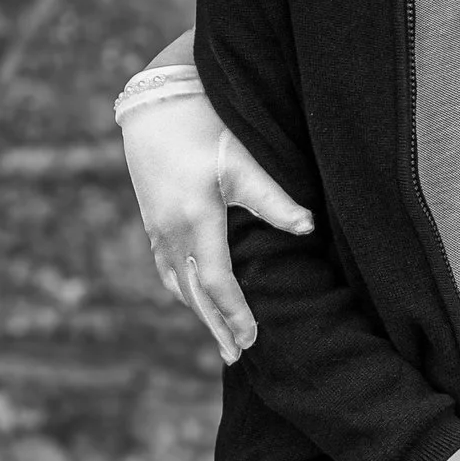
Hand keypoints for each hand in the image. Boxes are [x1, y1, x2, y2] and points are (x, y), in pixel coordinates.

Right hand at [119, 96, 312, 361]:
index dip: (235, 314)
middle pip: (195, 294)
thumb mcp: (242, 161)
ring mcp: (157, 228)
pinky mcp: (152, 222)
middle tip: (237, 357)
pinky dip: (183, 291)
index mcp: (196, 219)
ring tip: (220, 338)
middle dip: (216, 327)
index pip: (217, 282)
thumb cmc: (206, 126)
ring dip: (199, 313)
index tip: (253, 338)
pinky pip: (167, 268)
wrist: (156, 103)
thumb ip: (274, 198)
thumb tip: (307, 227)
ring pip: (179, 284)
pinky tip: (195, 301)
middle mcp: (171, 231)